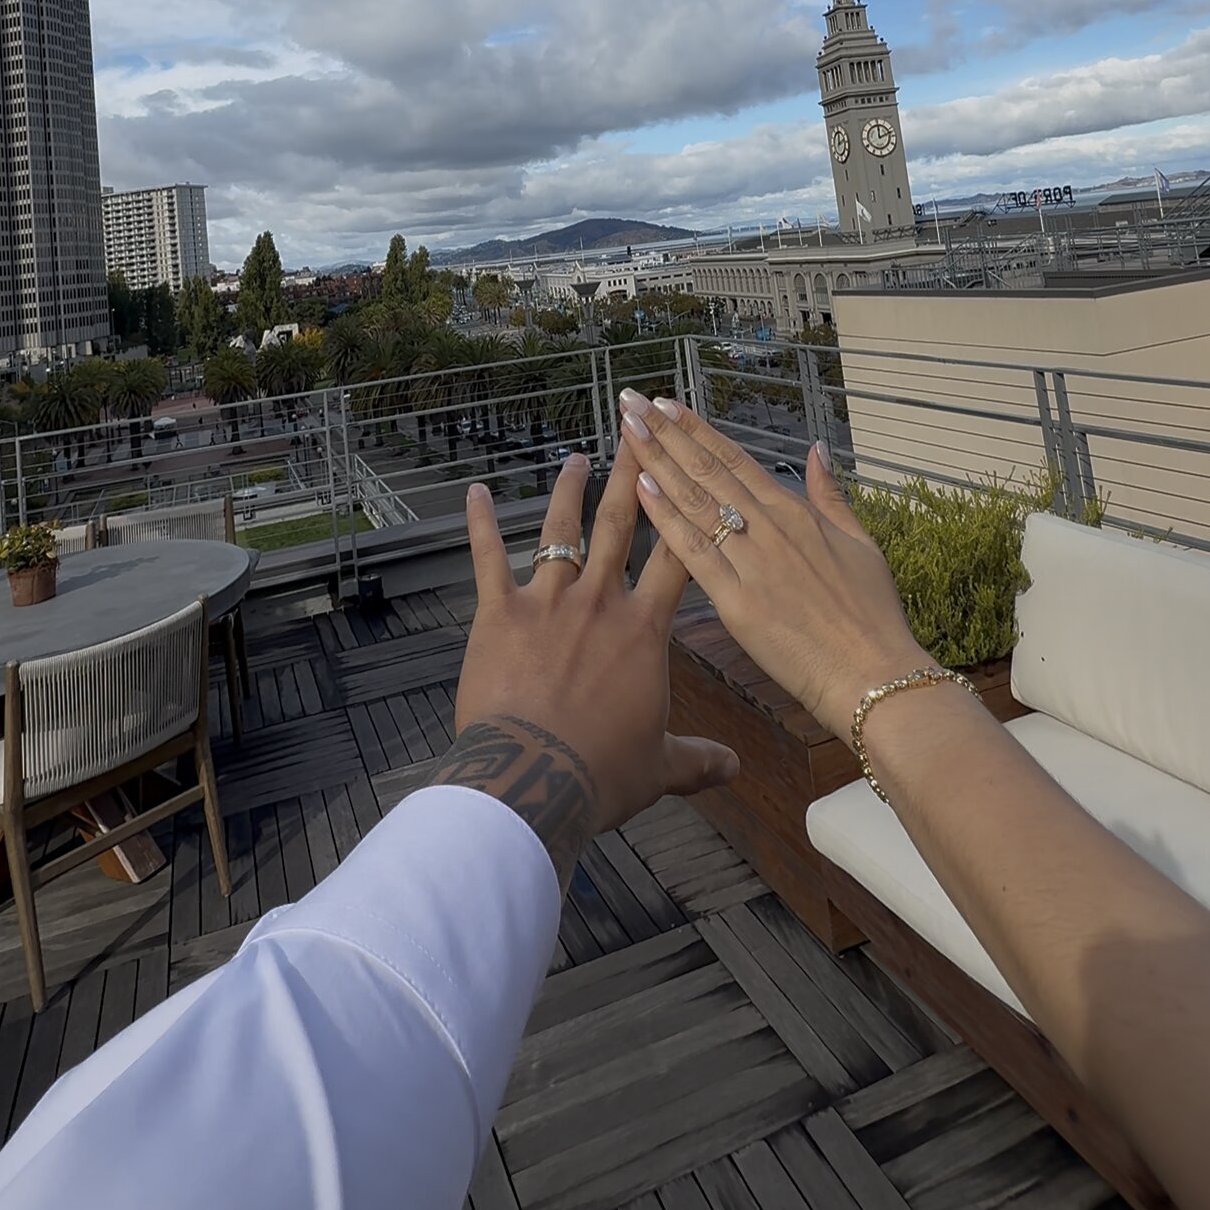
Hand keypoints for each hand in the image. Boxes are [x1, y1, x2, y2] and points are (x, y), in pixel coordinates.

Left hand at [433, 446, 738, 887]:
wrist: (534, 777)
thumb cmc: (600, 772)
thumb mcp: (659, 767)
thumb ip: (697, 759)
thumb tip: (734, 768)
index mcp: (644, 632)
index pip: (677, 561)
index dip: (686, 515)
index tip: (692, 476)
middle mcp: (599, 603)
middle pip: (622, 525)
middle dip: (633, 474)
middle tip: (640, 432)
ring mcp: (547, 602)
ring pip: (560, 531)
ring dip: (567, 491)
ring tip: (575, 457)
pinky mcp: (499, 614)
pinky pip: (487, 558)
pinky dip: (480, 524)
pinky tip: (474, 492)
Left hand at [619, 393, 923, 739]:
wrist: (873, 673)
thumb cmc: (872, 615)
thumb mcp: (861, 543)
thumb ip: (831, 495)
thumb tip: (816, 449)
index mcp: (795, 513)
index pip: (735, 459)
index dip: (697, 429)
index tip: (666, 404)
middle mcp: (770, 528)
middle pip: (707, 470)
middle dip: (665, 433)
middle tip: (631, 402)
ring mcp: (752, 563)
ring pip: (695, 501)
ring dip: (656, 462)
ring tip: (627, 430)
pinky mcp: (738, 602)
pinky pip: (694, 553)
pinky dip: (666, 519)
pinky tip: (640, 490)